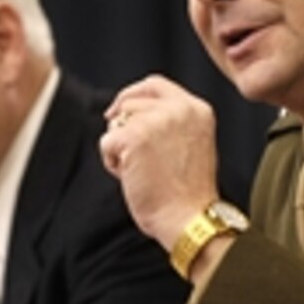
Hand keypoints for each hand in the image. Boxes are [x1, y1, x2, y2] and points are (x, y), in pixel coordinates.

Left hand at [100, 75, 219, 247]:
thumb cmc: (188, 194)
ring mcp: (156, 120)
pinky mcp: (134, 136)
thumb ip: (171, 124)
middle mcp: (179, 108)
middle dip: (122, 125)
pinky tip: (131, 178)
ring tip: (140, 172)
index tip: (119, 111)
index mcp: (197, 109)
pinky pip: (106, 142)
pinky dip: (112, 163)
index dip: (133, 95)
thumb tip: (132, 116)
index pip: (155, 85)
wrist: (189, 218)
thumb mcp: (191, 145)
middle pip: (132, 101)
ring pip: (117, 123)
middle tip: (126, 152)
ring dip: (120, 148)